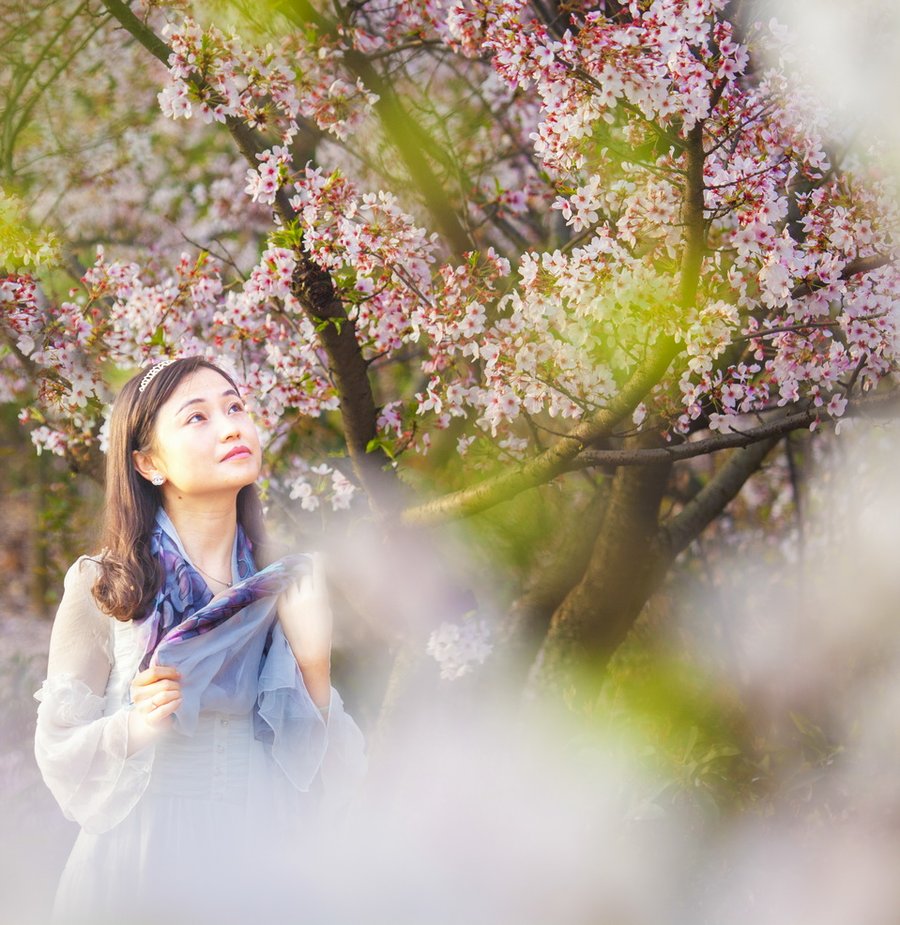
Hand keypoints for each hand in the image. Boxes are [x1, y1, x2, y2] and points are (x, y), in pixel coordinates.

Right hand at [130, 664, 181, 728]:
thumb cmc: (157, 695)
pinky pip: (163, 710)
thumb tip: (163, 663)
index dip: (170, 672)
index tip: (178, 675)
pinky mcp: (149, 719)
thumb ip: (159, 672)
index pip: (154, 672)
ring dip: (176, 694)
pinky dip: (174, 704)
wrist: (155, 718)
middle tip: (180, 687)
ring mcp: (141, 708)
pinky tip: (179, 701)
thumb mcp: (156, 682)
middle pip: (163, 684)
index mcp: (137, 683)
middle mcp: (136, 695)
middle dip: (176, 685)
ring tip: (179, 694)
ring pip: (164, 696)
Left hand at [277, 553, 332, 668]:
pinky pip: (282, 591)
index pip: (317, 572)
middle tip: (305, 558)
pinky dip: (285, 585)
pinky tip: (286, 581)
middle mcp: (304, 597)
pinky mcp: (281, 609)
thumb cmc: (324, 632)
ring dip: (293, 573)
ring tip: (294, 568)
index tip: (317, 554)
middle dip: (304, 564)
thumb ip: (321, 593)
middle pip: (303, 573)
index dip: (317, 561)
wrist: (309, 651)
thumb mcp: (327, 609)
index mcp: (319, 596)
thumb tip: (315, 580)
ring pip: (291, 580)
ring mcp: (290, 602)